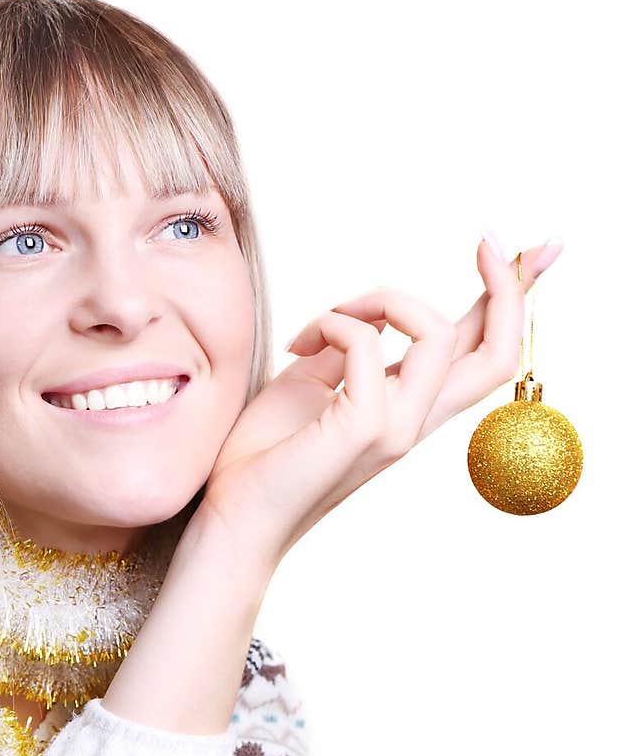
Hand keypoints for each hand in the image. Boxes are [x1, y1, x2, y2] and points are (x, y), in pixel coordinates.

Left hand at [199, 237, 563, 567]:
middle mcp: (416, 421)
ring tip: (329, 316)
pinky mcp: (363, 429)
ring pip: (438, 334)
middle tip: (487, 238)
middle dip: (508, 286)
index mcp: (411, 409)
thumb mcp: (316, 382)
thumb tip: (373, 309)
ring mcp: (395, 428)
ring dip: (382, 298)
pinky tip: (299, 344)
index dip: (513, 299)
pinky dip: (333, 322)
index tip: (522, 246)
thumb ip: (354, 347)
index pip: (482, 353)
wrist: (233, 517)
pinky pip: (367, 344)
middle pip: (499, 354)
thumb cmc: (265, 453)